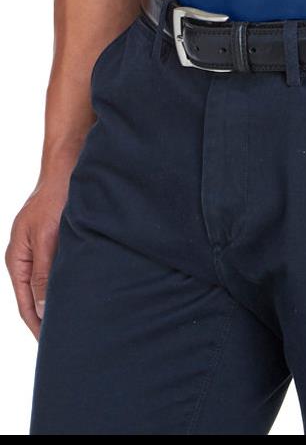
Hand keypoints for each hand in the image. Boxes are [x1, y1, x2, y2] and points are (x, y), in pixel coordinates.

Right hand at [5, 168, 72, 338]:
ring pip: (47, 284)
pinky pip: (57, 270)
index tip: (53, 346)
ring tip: (76, 320)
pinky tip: (81, 290)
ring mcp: (38, 248)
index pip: (25, 305)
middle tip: (68, 338)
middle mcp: (25, 257)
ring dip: (58, 300)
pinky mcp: (53, 241)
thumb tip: (42, 308)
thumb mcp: (48, 237)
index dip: (38, 327)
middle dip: (48, 318)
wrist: (67, 165)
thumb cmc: (55, 197)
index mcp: (17, 259)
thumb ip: (44, 272)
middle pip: (34, 298)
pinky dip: (65, 283)